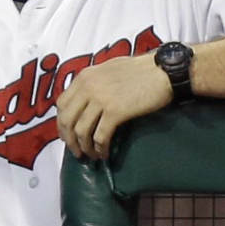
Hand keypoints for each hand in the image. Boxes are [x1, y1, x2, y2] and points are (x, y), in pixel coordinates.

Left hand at [55, 54, 172, 159]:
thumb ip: (93, 83)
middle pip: (67, 119)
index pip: (61, 104)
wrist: (163, 71)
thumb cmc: (140, 70)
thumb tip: (85, 101)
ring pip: (81, 131)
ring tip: (90, 155)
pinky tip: (104, 153)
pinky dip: (100, 148)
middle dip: (69, 139)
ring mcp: (100, 99)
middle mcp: (87, 87)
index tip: (68, 134)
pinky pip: (101, 136)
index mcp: (84, 77)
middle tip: (76, 151)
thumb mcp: (108, 70)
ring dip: (84, 147)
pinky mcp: (116, 111)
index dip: (62, 123)